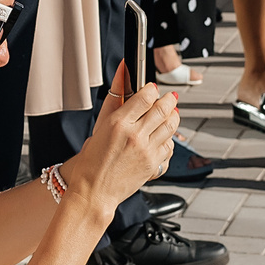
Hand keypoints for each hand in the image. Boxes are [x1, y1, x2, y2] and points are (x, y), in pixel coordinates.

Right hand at [68, 61, 178, 205]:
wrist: (94, 192)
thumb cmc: (91, 161)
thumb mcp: (99, 126)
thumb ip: (114, 99)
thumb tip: (122, 72)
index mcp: (118, 124)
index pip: (145, 96)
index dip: (151, 89)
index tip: (152, 88)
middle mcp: (135, 136)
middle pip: (163, 109)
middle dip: (169, 99)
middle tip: (169, 97)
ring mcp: (147, 151)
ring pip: (171, 126)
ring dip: (173, 115)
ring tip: (171, 112)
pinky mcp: (154, 165)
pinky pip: (170, 146)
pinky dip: (170, 138)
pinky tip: (163, 136)